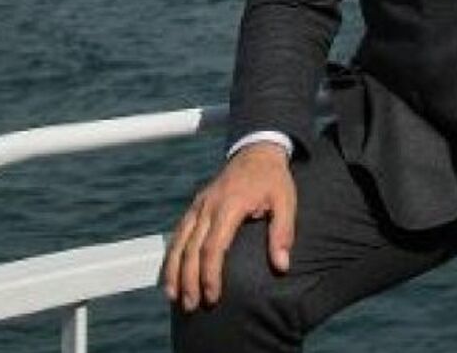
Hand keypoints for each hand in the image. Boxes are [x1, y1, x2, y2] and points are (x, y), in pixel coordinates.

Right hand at [161, 142, 296, 310]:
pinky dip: (171, 254)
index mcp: (229, 205)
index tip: (213, 297)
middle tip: (192, 306)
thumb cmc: (273, 179)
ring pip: (178, 241)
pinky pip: (178, 232)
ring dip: (173, 270)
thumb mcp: (286, 201)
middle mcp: (208, 206)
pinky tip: (170, 273)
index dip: (210, 275)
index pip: (213, 247)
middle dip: (188, 280)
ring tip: (173, 296)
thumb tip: (282, 266)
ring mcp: (199, 205)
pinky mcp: (195, 206)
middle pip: (191, 249)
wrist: (257, 151)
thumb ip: (283, 233)